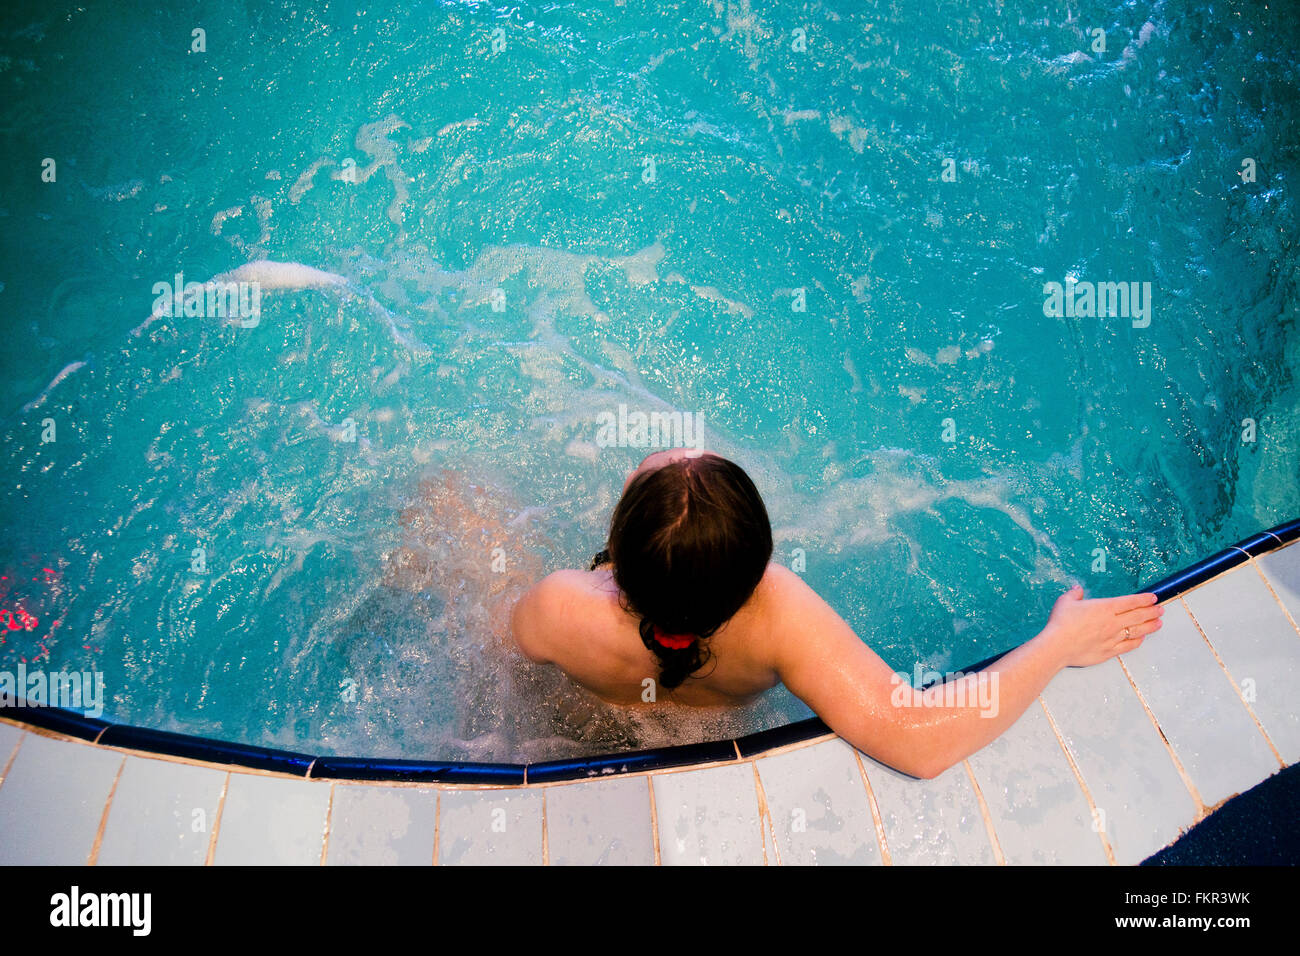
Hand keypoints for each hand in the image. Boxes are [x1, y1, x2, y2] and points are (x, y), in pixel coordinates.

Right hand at [1042, 585, 1163, 667]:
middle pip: (1138, 616)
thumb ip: (1074, 594)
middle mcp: (1112, 622)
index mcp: (1104, 607)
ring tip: (1159, 623)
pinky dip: (1137, 641)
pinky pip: (1128, 646)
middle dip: (1151, 611)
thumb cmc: (1061, 623)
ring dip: (1150, 626)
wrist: (1057, 646)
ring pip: (1137, 631)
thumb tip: (1078, 589)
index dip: (1143, 599)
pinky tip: (1141, 639)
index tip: (1153, 597)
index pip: (1130, 602)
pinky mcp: (1109, 651)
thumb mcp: (1065, 602)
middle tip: (1160, 609)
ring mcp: (1112, 638)